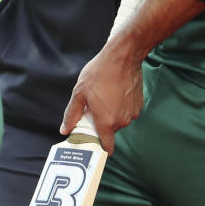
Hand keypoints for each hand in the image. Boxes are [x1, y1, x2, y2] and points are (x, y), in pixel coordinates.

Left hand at [60, 33, 144, 154]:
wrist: (123, 57)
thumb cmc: (99, 73)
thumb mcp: (79, 92)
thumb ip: (72, 114)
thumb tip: (65, 130)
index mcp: (106, 122)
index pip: (107, 147)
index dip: (100, 148)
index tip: (94, 145)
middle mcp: (121, 121)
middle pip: (110, 130)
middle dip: (102, 122)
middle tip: (94, 107)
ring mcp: (132, 113)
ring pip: (119, 119)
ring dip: (112, 113)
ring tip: (105, 95)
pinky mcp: (139, 104)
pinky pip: (127, 111)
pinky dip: (121, 105)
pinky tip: (116, 91)